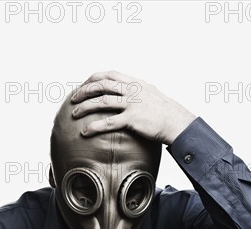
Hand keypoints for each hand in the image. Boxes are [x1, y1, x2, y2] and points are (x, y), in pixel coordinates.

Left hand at [70, 70, 196, 144]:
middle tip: (73, 99)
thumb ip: (137, 91)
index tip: (84, 86)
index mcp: (135, 83)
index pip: (109, 75)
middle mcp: (132, 90)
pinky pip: (109, 122)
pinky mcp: (133, 119)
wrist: (176, 122)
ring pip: (102, 101)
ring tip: (74, 114)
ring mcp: (132, 104)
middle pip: (102, 85)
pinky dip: (95, 126)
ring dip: (85, 107)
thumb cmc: (164, 112)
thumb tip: (125, 92)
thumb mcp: (150, 94)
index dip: (93, 79)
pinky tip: (85, 132)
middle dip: (84, 91)